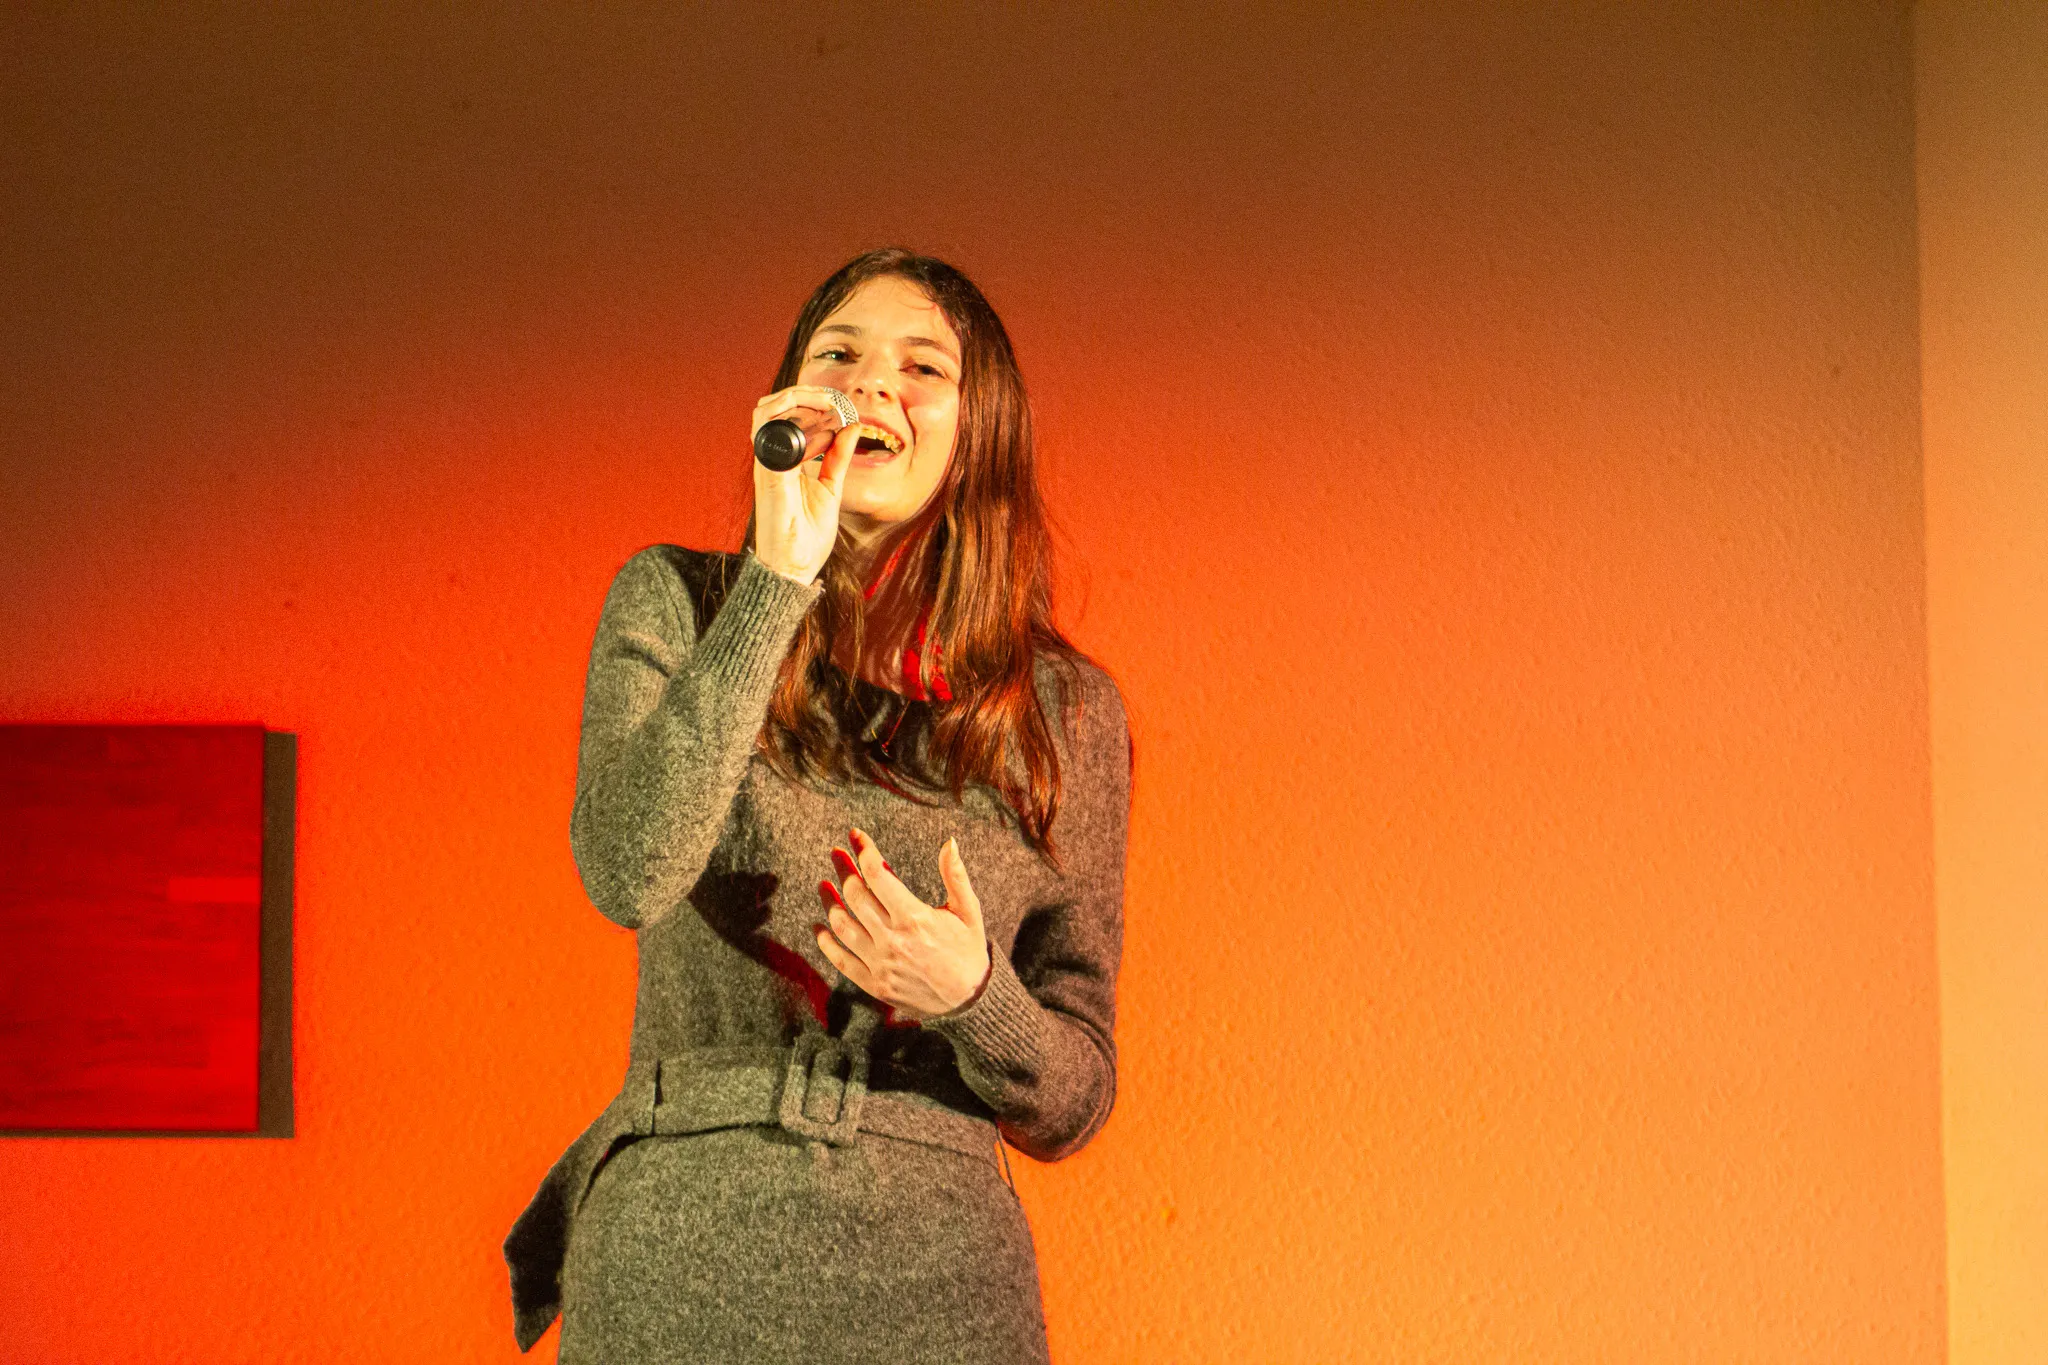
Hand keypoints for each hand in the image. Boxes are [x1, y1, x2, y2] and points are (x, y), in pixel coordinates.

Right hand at [751, 385, 861, 585]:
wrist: (792, 569)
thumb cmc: (806, 537)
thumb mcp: (831, 489)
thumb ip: (838, 458)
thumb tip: (852, 428)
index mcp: (785, 463)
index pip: (787, 418)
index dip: (808, 401)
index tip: (837, 401)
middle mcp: (772, 460)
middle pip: (773, 408)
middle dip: (803, 392)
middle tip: (832, 395)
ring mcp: (766, 466)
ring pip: (765, 411)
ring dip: (794, 397)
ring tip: (825, 399)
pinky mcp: (768, 475)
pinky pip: (765, 432)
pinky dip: (788, 413)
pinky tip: (816, 413)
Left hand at [814, 828, 991, 1023]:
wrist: (970, 1001)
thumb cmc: (969, 952)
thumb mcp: (969, 911)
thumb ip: (956, 876)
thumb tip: (949, 842)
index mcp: (915, 918)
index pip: (877, 874)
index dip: (864, 850)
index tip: (856, 836)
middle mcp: (893, 940)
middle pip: (855, 896)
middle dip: (843, 869)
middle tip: (837, 854)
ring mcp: (880, 964)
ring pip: (842, 925)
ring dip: (829, 901)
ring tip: (824, 885)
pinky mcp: (874, 984)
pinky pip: (841, 960)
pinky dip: (826, 943)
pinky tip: (820, 928)